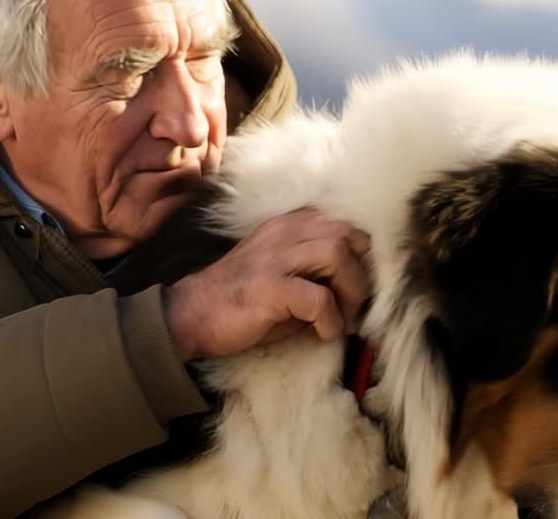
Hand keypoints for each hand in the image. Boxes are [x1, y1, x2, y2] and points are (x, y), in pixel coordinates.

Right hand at [164, 207, 371, 360]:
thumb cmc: (243, 301)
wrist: (193, 314)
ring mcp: (276, 257)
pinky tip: (322, 333)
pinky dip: (330, 320)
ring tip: (343, 319)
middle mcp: (285, 232)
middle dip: (363, 274)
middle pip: (349, 234)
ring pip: (337, 255)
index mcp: (290, 225)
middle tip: (356, 307)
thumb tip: (361, 288)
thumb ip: (319, 269)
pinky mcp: (269, 286)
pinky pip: (318, 298)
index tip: (360, 288)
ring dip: (351, 293)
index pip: (346, 224)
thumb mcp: (284, 273)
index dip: (363, 257)